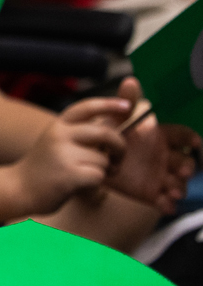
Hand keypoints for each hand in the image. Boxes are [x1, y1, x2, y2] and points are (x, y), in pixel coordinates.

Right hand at [15, 89, 128, 212]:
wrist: (18, 189)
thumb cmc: (45, 167)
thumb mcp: (57, 142)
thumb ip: (81, 134)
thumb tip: (113, 126)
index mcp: (58, 125)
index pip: (87, 107)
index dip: (109, 104)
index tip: (126, 106)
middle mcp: (59, 134)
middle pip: (105, 133)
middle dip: (120, 147)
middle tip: (118, 160)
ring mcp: (63, 153)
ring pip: (104, 159)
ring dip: (102, 171)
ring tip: (84, 176)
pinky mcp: (68, 174)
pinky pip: (98, 176)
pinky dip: (96, 184)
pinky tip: (80, 186)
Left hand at [103, 76, 196, 212]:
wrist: (92, 160)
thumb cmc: (110, 136)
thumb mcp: (115, 119)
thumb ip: (125, 103)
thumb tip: (130, 81)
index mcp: (162, 136)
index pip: (182, 136)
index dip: (189, 138)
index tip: (193, 141)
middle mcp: (166, 156)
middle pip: (185, 161)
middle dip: (186, 166)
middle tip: (182, 170)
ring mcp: (161, 175)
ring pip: (177, 182)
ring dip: (178, 186)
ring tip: (172, 190)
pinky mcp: (151, 192)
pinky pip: (163, 200)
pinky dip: (166, 203)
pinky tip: (164, 204)